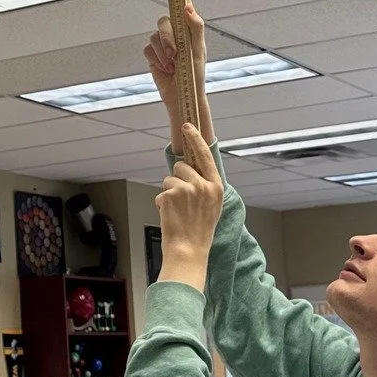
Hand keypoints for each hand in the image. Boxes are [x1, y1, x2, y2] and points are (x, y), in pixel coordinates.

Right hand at [143, 1, 211, 148]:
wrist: (183, 95)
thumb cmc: (195, 74)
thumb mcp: (199, 50)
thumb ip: (195, 27)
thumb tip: (187, 7)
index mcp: (189, 29)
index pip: (183, 4)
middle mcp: (175, 32)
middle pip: (164, 22)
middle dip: (168, 38)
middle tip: (176, 53)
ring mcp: (162, 43)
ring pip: (154, 37)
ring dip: (163, 53)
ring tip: (173, 66)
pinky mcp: (152, 54)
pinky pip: (147, 49)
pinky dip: (156, 60)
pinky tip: (165, 68)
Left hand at [155, 123, 224, 289]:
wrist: (189, 250)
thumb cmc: (198, 231)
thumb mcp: (211, 206)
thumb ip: (205, 186)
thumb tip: (191, 169)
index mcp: (216, 187)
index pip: (205, 155)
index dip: (195, 138)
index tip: (187, 125)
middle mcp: (203, 185)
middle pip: (181, 167)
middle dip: (177, 180)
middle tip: (182, 203)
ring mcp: (186, 190)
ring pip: (168, 180)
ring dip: (169, 194)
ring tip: (178, 212)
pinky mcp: (170, 195)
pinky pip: (160, 193)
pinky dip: (162, 204)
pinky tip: (170, 217)